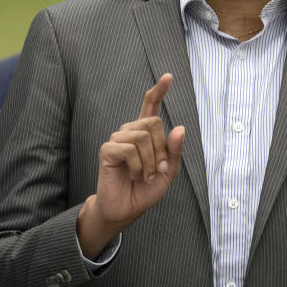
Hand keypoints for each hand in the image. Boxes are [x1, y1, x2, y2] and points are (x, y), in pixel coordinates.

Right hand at [77, 73, 184, 258]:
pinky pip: (130, 149)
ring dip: (151, 161)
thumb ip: (174, 151)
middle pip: (153, 122)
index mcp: (145, 134)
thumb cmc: (145, 190)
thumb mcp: (168, 171)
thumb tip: (179, 128)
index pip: (150, 105)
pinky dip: (139, 166)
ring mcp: (117, 139)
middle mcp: (130, 132)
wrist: (126, 209)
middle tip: (158, 169)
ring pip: (142, 136)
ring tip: (146, 175)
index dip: (159, 90)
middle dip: (161, 149)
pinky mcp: (108, 150)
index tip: (168, 76)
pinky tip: (136, 176)